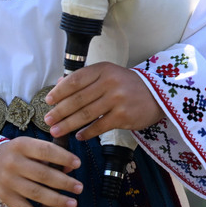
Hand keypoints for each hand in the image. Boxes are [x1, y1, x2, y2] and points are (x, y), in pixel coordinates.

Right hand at [0, 138, 81, 206]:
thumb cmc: (17, 153)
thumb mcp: (29, 147)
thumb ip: (49, 155)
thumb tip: (70, 169)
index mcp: (21, 145)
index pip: (46, 151)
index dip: (63, 157)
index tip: (78, 164)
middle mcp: (13, 163)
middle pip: (42, 174)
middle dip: (63, 182)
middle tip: (79, 188)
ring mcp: (8, 182)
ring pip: (35, 193)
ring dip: (56, 200)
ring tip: (72, 203)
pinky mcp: (5, 197)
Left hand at [43, 62, 164, 139]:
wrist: (158, 95)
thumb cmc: (128, 85)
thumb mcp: (109, 75)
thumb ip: (86, 80)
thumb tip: (59, 85)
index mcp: (104, 69)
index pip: (75, 80)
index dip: (59, 91)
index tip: (48, 101)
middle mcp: (110, 82)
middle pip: (78, 99)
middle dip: (60, 111)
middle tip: (47, 120)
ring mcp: (117, 99)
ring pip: (86, 114)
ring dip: (68, 124)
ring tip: (56, 131)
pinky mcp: (123, 116)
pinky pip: (99, 126)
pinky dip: (87, 133)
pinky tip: (79, 136)